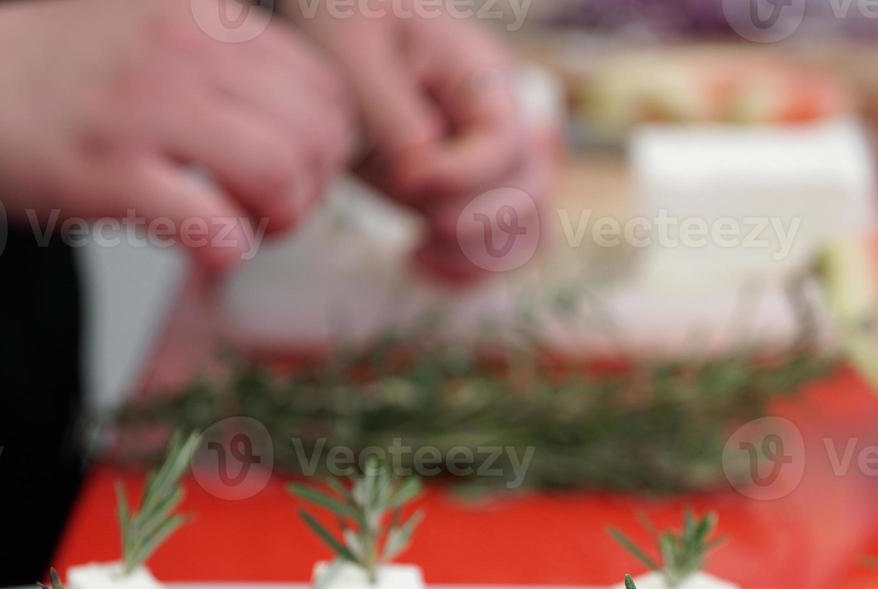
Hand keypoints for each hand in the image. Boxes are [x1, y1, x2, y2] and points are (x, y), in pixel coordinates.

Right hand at [0, 0, 355, 269]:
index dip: (328, 146)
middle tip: (274, 207)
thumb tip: (318, 115)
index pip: (326, 89)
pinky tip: (205, 245)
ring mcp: (145, 112)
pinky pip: (218, 228)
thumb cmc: (57, 70)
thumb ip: (231, 53)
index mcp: (205, 16)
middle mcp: (183, 52)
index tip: (297, 169)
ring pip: (281, 173)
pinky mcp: (110, 175)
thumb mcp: (155, 23)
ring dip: (280, 218)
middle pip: (316, 134)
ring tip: (246, 224)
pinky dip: (228, 250)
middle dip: (312, 188)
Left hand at [291, 5, 554, 282]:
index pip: (507, 144)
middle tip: (415, 211)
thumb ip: (391, 112)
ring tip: (416, 247)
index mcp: (486, 77)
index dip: (463, 174)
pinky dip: (468, 271)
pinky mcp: (475, 197)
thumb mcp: (356, 53)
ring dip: (475, 255)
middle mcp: (508, 123)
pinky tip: (414, 259)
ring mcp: (497, 165)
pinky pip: (502, 251)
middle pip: (533, 193)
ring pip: (529, 233)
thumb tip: (421, 173)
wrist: (343, 31)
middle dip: (472, 219)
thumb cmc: (349, 27)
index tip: (406, 176)